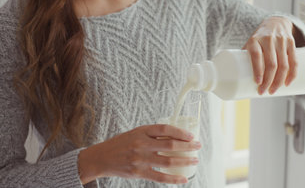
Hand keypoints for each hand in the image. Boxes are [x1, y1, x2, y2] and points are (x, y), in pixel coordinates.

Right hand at [77, 124, 201, 184]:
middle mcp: (141, 144)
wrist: (101, 158)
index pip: (165, 129)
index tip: (192, 136)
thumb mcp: (136, 133)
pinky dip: (173, 178)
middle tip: (198, 146)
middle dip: (187, 146)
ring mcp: (140, 159)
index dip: (181, 132)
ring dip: (184, 161)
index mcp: (142, 131)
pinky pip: (160, 177)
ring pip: (168, 161)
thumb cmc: (122, 143)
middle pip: (170, 145)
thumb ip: (153, 134)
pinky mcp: (139, 173)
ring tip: (194, 160)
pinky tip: (183, 178)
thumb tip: (176, 136)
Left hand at [242, 17, 298, 94]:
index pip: (256, 55)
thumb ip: (246, 57)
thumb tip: (237, 78)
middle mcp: (268, 39)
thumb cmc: (259, 38)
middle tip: (263, 91)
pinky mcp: (291, 43)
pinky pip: (294, 61)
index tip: (257, 83)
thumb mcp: (251, 43)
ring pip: (283, 65)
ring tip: (273, 90)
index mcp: (255, 40)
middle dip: (268, 81)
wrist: (276, 22)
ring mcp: (281, 41)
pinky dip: (292, 74)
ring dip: (279, 81)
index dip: (258, 70)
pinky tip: (287, 83)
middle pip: (271, 64)